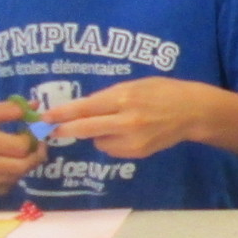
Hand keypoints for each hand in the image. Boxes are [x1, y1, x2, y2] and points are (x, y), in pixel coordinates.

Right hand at [0, 100, 45, 197]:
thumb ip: (8, 109)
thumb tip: (36, 106)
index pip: (21, 146)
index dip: (32, 140)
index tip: (32, 134)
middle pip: (21, 167)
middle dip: (34, 157)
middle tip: (37, 149)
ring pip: (14, 179)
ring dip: (22, 168)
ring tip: (18, 156)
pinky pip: (2, 189)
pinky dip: (8, 179)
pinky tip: (3, 167)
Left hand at [45, 78, 220, 159]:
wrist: (193, 112)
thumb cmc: (163, 91)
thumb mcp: (135, 85)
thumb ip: (110, 96)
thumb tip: (82, 108)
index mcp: (124, 98)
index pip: (85, 107)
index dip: (62, 113)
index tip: (45, 116)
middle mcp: (127, 120)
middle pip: (86, 129)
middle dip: (65, 129)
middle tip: (50, 131)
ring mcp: (133, 139)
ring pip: (98, 141)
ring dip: (96, 134)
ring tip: (112, 123)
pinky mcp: (138, 152)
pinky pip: (112, 149)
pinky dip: (110, 142)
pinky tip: (125, 133)